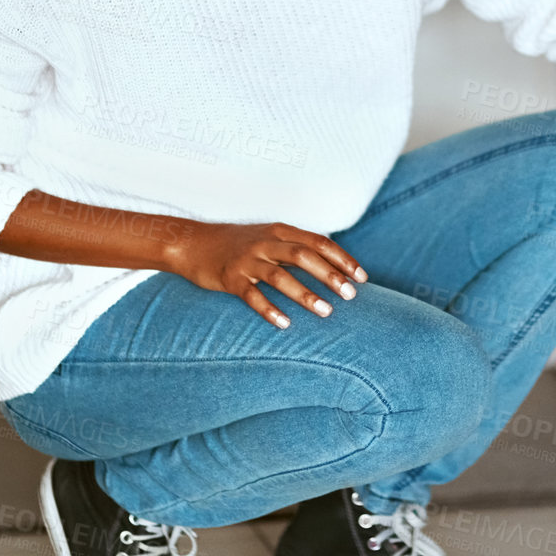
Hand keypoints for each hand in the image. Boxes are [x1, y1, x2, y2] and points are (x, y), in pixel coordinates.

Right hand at [169, 220, 367, 328]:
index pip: (318, 242)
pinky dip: (269, 309)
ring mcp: (247, 260)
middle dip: (330, 275)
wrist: (193, 243)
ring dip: (305, 294)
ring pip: (280, 276)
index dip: (342, 259)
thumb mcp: (269, 238)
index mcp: (280, 231)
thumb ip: (296, 248)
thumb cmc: (239, 244)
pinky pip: (251, 295)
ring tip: (326, 312)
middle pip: (304, 256)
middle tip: (351, 295)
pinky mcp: (230, 278)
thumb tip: (332, 266)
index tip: (362, 277)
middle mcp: (266, 242)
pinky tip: (284, 324)